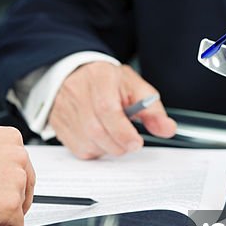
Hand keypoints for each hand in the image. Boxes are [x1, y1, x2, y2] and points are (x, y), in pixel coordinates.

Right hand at [49, 62, 176, 158]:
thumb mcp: (135, 88)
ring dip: (107, 148)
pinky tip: (100, 138)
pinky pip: (78, 149)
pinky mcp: (58, 125)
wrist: (76, 74)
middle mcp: (77, 92)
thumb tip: (167, 129)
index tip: (136, 142)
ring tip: (114, 135)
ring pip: (87, 143)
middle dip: (118, 144)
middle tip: (130, 142)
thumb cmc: (109, 83)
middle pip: (96, 130)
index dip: (122, 131)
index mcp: (99, 78)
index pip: (106, 108)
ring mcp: (64, 110)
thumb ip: (153, 110)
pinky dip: (94, 150)